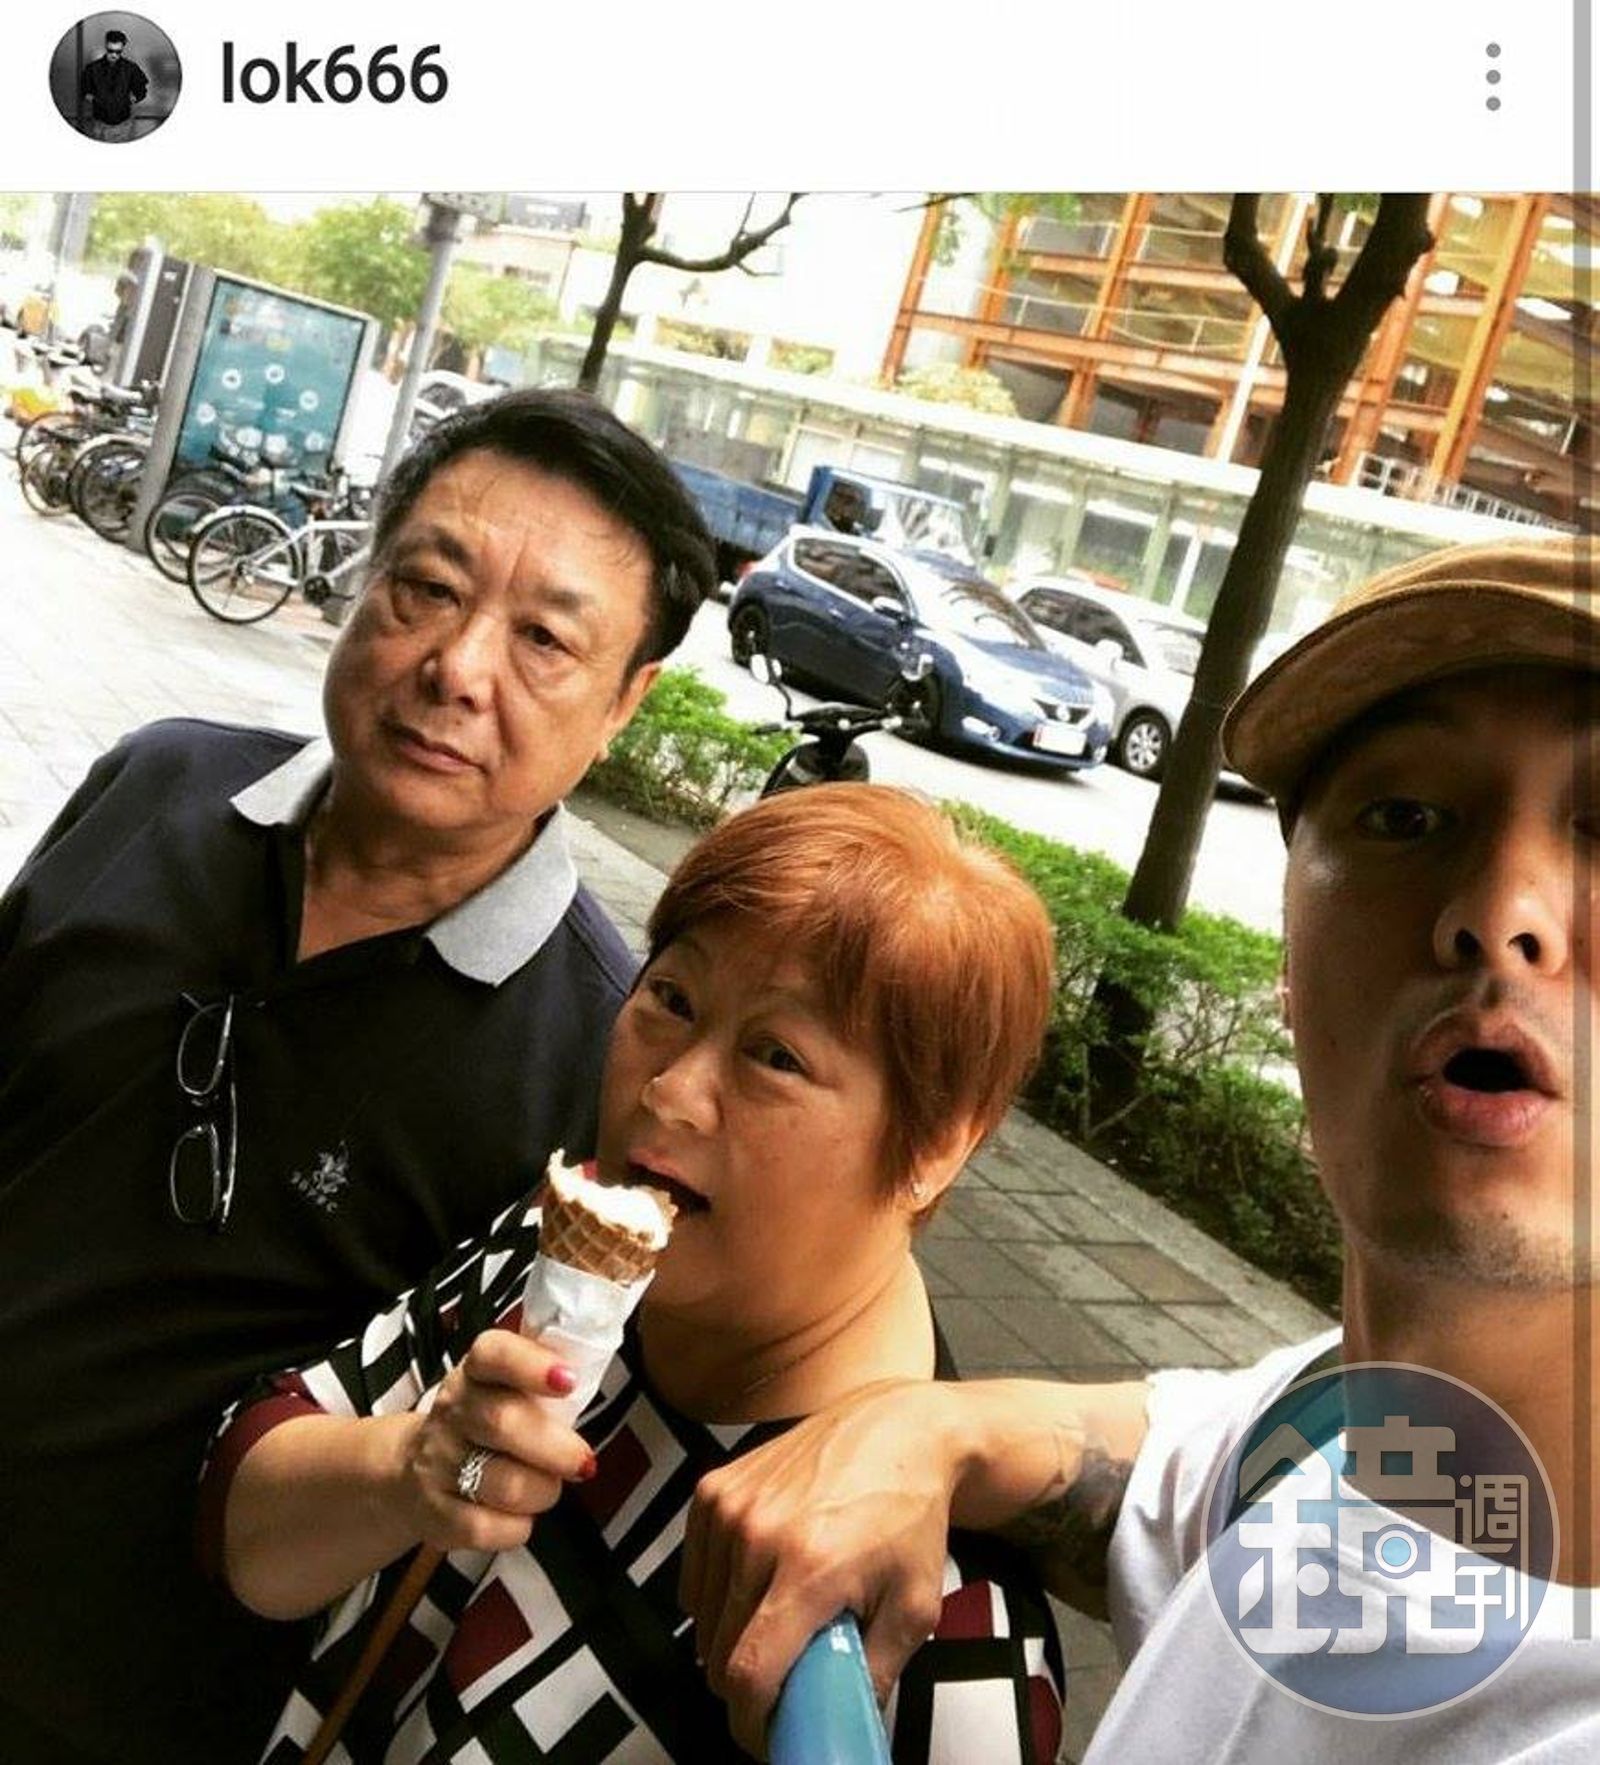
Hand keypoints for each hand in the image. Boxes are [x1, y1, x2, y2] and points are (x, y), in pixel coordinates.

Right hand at [402, 1328, 594, 1554]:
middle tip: (582, 1460)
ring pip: (504, 1484)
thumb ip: (543, 1379)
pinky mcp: (435, 1513)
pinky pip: (485, 1528)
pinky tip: (519, 1515)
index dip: (532, 1365)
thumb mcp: (504, 1388)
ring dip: (543, 1491)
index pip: (493, 1353)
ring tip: (547, 1486)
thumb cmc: (481, 1425)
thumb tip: (591, 1375)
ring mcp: (439, 1463)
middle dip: (557, 1448)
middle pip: (503, 1422)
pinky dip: (517, 1527)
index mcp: (475, 1372)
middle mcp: (452, 1412)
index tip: (568, 1380)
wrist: (413, 1468)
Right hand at [679, 1380, 959, 1757]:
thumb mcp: (915, 1605)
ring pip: (703, 1613)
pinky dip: (716, 1592)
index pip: (747, 1672)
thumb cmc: (910, 1516)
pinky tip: (755, 1584)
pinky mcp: (715, 1487)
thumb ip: (876, 1672)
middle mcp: (759, 1534)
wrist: (897, 1431)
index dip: (750, 1721)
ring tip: (777, 1624)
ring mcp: (731, 1506)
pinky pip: (695, 1569)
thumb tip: (845, 1723)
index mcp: (810, 1569)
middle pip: (721, 1648)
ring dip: (730, 1635)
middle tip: (783, 1678)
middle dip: (747, 1682)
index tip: (767, 1735)